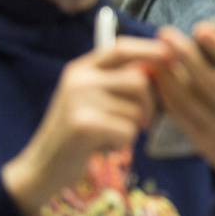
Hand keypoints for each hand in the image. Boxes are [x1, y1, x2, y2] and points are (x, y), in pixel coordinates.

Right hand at [2, 38, 167, 215]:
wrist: (43, 167)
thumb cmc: (78, 134)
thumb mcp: (92, 99)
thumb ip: (119, 81)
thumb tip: (162, 65)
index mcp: (81, 69)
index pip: (121, 48)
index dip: (149, 49)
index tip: (171, 54)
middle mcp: (79, 79)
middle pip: (138, 81)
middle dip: (150, 105)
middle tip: (141, 123)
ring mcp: (79, 100)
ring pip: (136, 110)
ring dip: (132, 129)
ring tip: (108, 135)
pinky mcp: (84, 125)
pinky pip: (127, 131)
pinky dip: (121, 144)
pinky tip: (100, 148)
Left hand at [152, 22, 214, 215]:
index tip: (202, 28)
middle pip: (211, 84)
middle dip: (187, 57)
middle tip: (166, 34)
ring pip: (189, 100)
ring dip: (168, 75)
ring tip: (154, 53)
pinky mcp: (200, 141)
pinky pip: (179, 115)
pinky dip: (165, 95)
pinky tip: (155, 76)